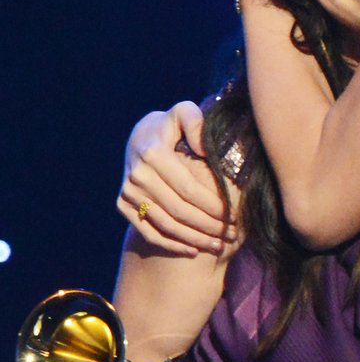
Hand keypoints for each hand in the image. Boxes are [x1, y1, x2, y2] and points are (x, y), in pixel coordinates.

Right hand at [117, 102, 238, 254]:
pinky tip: (193, 250)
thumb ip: (196, 122)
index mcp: (153, 153)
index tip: (235, 215)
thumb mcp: (183, 112)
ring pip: (166, 225)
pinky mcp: (123, 205)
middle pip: (179, 210)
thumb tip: (203, 149)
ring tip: (218, 245)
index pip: (188, 188)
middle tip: (231, 235)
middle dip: (208, 226)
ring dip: (194, 239)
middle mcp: (137, 175)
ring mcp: (127, 192)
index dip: (213, 205)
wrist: (139, 136)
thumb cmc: (170, 124)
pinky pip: (149, 232)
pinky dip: (171, 244)